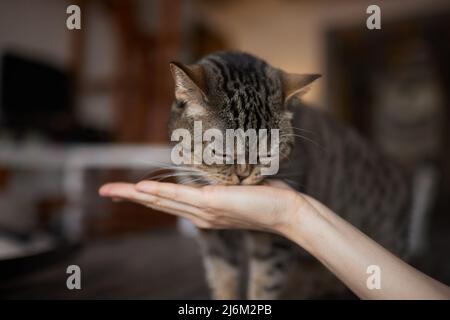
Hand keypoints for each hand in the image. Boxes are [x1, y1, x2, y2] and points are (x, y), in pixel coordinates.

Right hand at [99, 180, 304, 233]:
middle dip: (130, 197)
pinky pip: (179, 197)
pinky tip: (139, 188)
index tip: (129, 190)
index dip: (146, 196)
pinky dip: (157, 192)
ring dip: (134, 195)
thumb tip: (215, 169)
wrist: (286, 210)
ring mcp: (204, 211)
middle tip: (106, 191)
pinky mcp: (211, 203)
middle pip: (158, 204)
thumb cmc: (266, 197)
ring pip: (162, 201)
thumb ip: (222, 183)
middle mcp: (199, 215)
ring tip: (111, 190)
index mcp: (203, 212)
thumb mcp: (238, 188)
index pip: (169, 203)